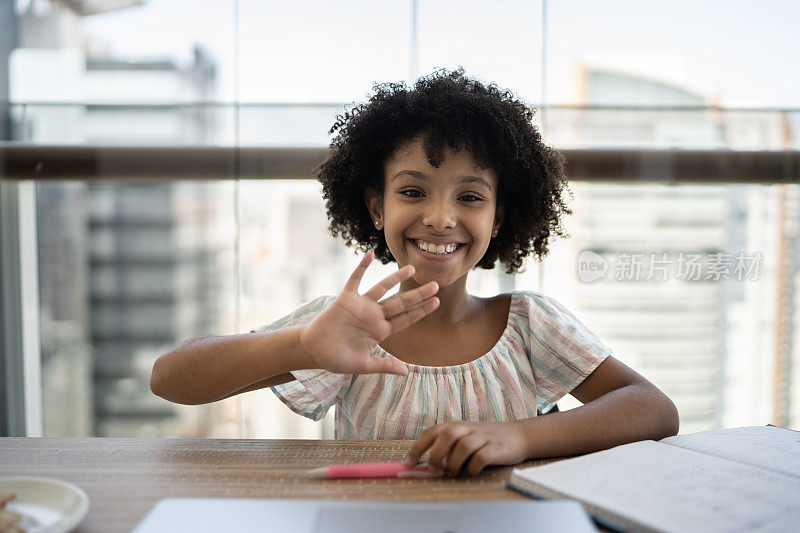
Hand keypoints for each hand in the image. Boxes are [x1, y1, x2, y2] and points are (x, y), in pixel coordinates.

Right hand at [299, 251, 438, 375]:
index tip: (436, 303)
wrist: (314, 352)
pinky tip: (370, 255)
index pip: (405, 319)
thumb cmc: (338, 359)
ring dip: (396, 278)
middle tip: (436, 285)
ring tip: (412, 268)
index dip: (421, 311)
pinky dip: (362, 267)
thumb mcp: (364, 365)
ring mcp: (361, 306)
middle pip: (400, 303)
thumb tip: (406, 373)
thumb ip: (385, 366)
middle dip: (418, 295)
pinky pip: (355, 279)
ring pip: (382, 288)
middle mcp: (374, 315)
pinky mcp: (346, 299)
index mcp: (380, 331)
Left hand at [403, 421, 529, 475]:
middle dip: (436, 454)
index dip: (418, 447)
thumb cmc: (486, 440)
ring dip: (454, 463)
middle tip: (434, 469)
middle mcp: (468, 428)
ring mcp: (483, 437)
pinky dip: (473, 468)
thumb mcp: (465, 437)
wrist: (518, 435)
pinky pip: (480, 458)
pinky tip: (472, 471)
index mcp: (456, 426)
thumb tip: (427, 465)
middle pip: (446, 435)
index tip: (408, 463)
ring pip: (463, 447)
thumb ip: (448, 447)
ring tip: (454, 472)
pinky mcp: (496, 448)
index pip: (432, 432)